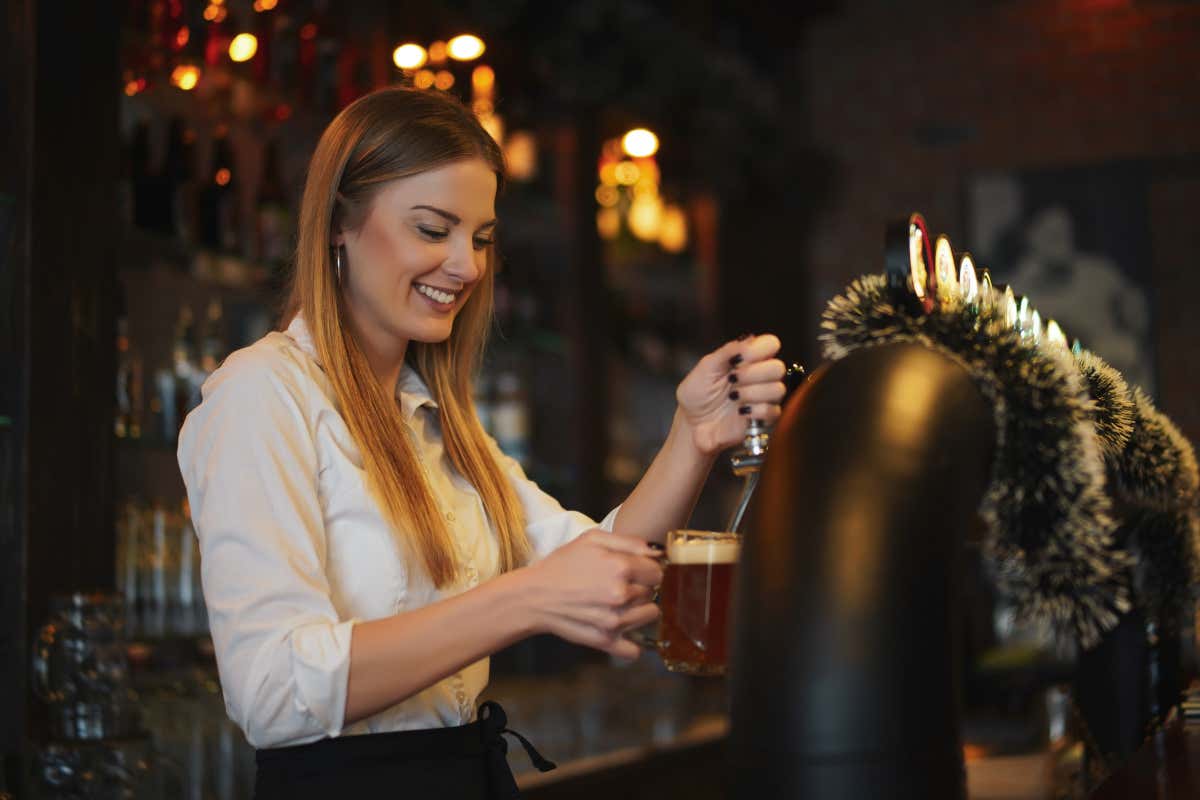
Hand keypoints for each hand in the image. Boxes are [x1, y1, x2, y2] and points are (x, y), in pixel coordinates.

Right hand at [521, 530, 662, 659]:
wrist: (534, 596)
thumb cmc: (562, 565)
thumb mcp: (592, 539)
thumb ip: (629, 542)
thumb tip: (657, 552)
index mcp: (620, 568)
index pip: (657, 572)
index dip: (647, 570)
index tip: (636, 571)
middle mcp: (621, 596)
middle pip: (653, 592)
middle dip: (641, 587)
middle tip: (619, 585)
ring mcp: (615, 621)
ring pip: (650, 615)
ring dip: (639, 610)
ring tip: (620, 604)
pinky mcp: (605, 641)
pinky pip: (635, 650)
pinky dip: (632, 642)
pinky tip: (621, 630)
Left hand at [675, 334, 785, 455]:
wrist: (692, 423)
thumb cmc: (697, 394)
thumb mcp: (706, 367)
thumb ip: (728, 351)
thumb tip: (749, 339)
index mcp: (748, 358)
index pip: (770, 344)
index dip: (758, 350)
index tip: (738, 360)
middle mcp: (759, 376)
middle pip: (778, 367)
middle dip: (753, 374)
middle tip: (732, 379)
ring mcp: (763, 397)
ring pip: (777, 389)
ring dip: (752, 393)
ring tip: (733, 397)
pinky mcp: (763, 418)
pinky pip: (773, 411)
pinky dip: (755, 411)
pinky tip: (740, 412)